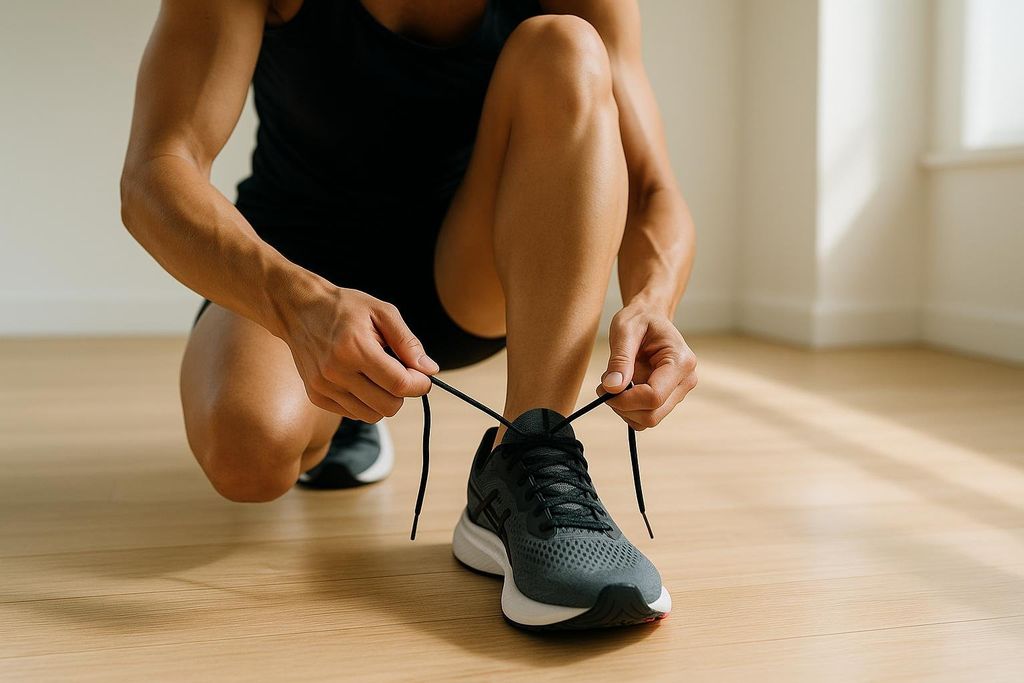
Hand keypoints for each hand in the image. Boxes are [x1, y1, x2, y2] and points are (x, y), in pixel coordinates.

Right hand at [276, 283, 437, 421]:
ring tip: (380, 375)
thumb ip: (408, 342)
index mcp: (354, 348)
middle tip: (401, 373)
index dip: (420, 384)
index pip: (399, 384)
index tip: (423, 375)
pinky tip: (362, 380)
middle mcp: (336, 372)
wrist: (299, 309)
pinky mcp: (316, 395)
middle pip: (388, 406)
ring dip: (384, 399)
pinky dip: (365, 402)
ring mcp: (323, 386)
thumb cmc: (345, 307)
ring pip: (372, 415)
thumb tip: (429, 370)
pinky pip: (354, 414)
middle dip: (403, 393)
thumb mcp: (382, 312)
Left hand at [597, 303, 696, 429]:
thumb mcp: (624, 330)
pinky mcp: (669, 398)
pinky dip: (628, 408)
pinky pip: (645, 416)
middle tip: (605, 385)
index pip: (654, 397)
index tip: (604, 388)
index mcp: (681, 362)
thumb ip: (619, 359)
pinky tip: (624, 387)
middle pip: (652, 415)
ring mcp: (679, 392)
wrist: (651, 316)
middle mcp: (685, 380)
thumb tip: (612, 388)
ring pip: (648, 420)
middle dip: (622, 406)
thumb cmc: (640, 319)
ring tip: (616, 380)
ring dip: (624, 407)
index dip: (625, 400)